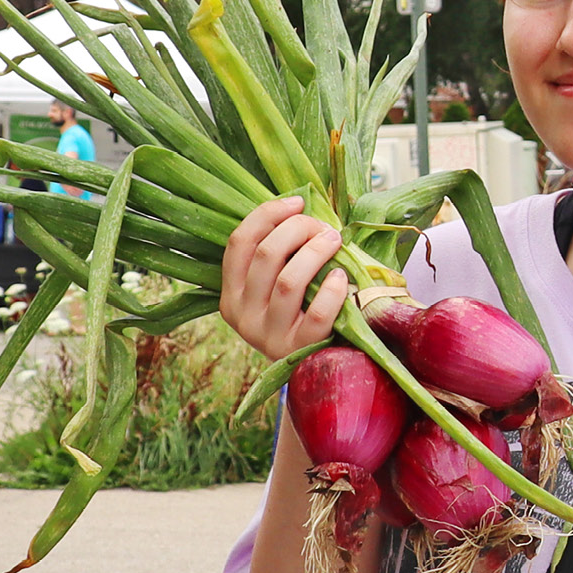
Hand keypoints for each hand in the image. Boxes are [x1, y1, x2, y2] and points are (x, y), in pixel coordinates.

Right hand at [220, 196, 349, 361]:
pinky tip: (341, 277)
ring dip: (316, 252)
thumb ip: (276, 257)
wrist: (310, 371)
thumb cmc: (297, 316)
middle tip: (323, 227)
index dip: (267, 214)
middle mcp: (243, 316)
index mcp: (230, 295)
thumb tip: (300, 207)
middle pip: (266, 255)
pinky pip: (317, 314)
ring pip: (289, 281)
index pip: (239, 242)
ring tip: (334, 241)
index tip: (297, 201)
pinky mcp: (298, 351)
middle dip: (298, 229)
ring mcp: (269, 336)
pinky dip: (331, 291)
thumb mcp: (272, 289)